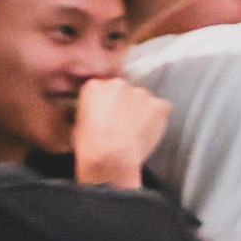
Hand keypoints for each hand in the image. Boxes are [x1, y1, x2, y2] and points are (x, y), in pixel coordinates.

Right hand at [74, 74, 170, 189]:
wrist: (110, 157)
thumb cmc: (90, 146)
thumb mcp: (77, 123)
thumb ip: (90, 110)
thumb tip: (96, 114)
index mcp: (94, 86)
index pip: (104, 88)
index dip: (109, 104)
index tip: (109, 116)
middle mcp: (118, 84)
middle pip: (126, 91)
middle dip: (126, 105)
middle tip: (123, 126)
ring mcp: (140, 93)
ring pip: (145, 99)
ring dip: (143, 111)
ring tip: (136, 132)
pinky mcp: (158, 105)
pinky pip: (163, 108)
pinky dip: (159, 119)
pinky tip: (149, 132)